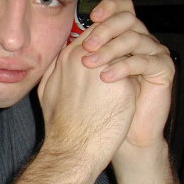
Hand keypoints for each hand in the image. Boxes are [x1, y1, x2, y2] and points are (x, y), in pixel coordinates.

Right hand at [37, 32, 137, 171]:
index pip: (92, 34)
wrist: (73, 149)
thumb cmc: (60, 126)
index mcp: (67, 58)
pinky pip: (134, 72)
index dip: (103, 39)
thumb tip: (61, 60)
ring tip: (132, 73)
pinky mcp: (123, 85)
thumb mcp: (47, 90)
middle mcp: (86, 58)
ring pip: (125, 51)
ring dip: (130, 59)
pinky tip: (136, 90)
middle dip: (119, 42)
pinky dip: (137, 77)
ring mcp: (106, 69)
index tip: (110, 50)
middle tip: (125, 56)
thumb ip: (56, 69)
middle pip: (110, 36)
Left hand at [79, 0, 173, 150]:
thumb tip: (58, 39)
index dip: (105, 9)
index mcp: (117, 39)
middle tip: (87, 45)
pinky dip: (124, 67)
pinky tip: (106, 77)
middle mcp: (135, 42)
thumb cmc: (94, 109)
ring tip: (91, 64)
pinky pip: (146, 60)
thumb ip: (71, 56)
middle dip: (106, 28)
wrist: (114, 137)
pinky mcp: (162, 70)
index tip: (90, 16)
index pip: (116, 11)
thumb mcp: (76, 78)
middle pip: (127, 19)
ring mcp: (150, 54)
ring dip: (111, 48)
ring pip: (136, 38)